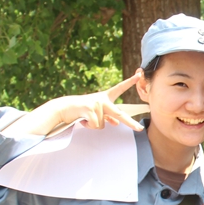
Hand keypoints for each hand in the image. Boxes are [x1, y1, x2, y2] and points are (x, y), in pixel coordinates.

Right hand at [3, 71, 145, 136]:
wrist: (64, 108)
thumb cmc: (82, 110)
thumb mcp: (96, 112)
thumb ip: (107, 116)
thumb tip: (116, 123)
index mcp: (105, 97)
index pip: (120, 88)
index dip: (130, 82)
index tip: (139, 75)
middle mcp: (103, 99)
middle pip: (119, 114)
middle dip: (130, 123)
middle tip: (139, 129)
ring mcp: (96, 104)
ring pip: (103, 124)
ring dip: (94, 125)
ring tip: (86, 118)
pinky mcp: (89, 109)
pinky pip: (96, 125)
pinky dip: (89, 126)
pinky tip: (83, 120)